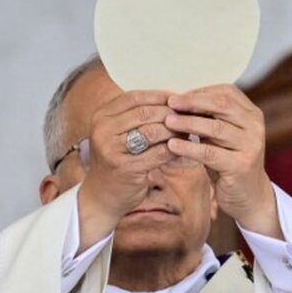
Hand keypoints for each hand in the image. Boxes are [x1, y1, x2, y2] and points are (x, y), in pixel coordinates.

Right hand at [78, 91, 177, 247]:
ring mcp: (112, 150)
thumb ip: (138, 116)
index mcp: (101, 116)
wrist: (102, 196)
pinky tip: (184, 149)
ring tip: (189, 132)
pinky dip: (174, 150)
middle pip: (145, 113)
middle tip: (190, 116)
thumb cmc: (117, 160)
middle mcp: (103, 130)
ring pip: (153, 132)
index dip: (160, 96)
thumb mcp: (119, 133)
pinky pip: (158, 153)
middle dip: (170, 114)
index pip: (135, 97)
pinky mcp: (126, 168)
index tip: (180, 99)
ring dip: (175, 131)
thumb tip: (174, 99)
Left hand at [164, 85, 282, 238]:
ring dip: (188, 123)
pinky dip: (189, 148)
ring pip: (215, 128)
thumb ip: (208, 119)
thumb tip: (177, 102)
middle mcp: (255, 126)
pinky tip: (172, 146)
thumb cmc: (229, 162)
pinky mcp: (241, 165)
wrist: (249, 196)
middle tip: (170, 103)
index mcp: (252, 114)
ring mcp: (251, 146)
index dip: (200, 92)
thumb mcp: (221, 137)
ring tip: (167, 122)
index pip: (226, 92)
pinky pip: (210, 153)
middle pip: (222, 105)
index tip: (178, 97)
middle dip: (192, 103)